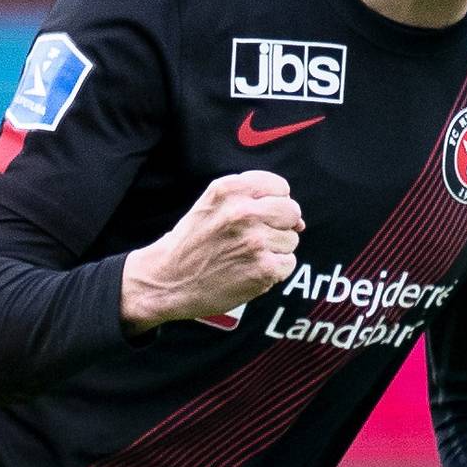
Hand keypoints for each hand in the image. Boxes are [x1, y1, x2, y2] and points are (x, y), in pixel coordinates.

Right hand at [120, 172, 302, 328]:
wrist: (166, 279)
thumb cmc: (191, 242)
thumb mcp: (212, 204)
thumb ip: (252, 200)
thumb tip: (300, 220)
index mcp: (230, 190)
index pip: (280, 187)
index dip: (274, 203)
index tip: (260, 215)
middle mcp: (244, 212)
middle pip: (291, 211)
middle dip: (280, 225)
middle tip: (257, 238)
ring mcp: (255, 241)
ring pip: (291, 240)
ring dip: (275, 250)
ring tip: (247, 256)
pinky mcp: (263, 269)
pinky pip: (289, 263)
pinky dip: (274, 270)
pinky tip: (251, 270)